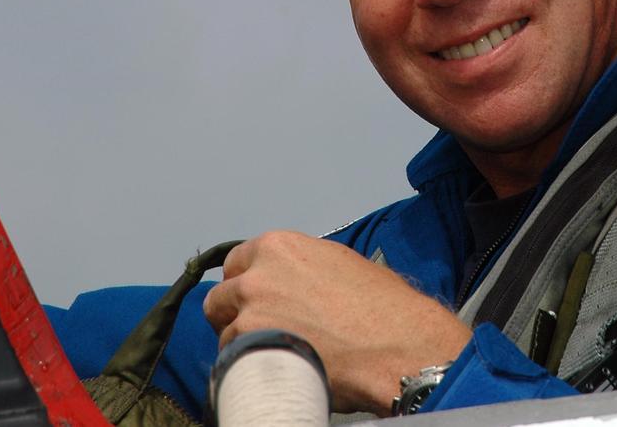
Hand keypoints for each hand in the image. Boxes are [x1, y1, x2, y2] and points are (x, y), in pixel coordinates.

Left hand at [202, 230, 472, 413]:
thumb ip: (301, 268)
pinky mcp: (252, 350)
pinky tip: (279, 369)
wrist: (397, 343)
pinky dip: (251, 368)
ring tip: (279, 354)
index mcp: (280, 246)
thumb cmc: (382, 307)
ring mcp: (251, 314)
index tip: (254, 299)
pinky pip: (233, 362)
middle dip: (234, 314)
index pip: (236, 262)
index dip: (244, 283)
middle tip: (260, 331)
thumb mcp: (340, 264)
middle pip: (219, 298)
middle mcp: (258, 275)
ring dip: (244, 344)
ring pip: (225, 333)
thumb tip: (290, 283)